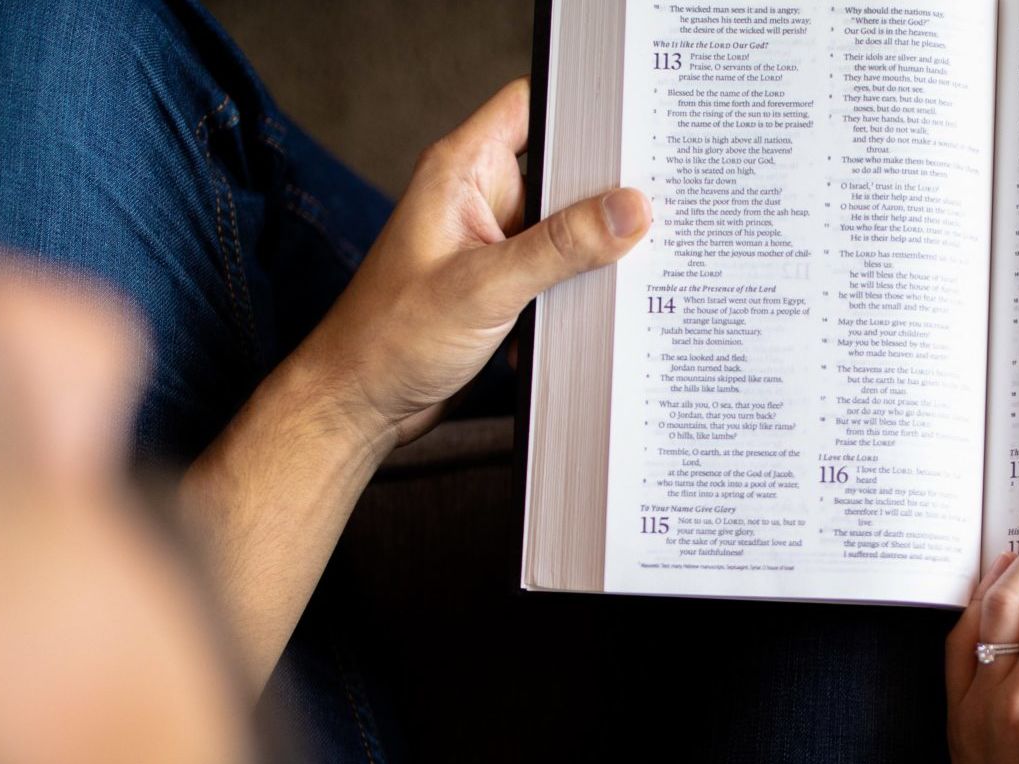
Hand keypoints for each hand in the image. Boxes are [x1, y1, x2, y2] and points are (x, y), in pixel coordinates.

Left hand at [285, 79, 649, 451]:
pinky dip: (578, 285)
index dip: (582, 106)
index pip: (531, 105)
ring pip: (564, 224)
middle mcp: (477, 198)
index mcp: (460, 171)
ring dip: (594, 246)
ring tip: (642, 256)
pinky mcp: (501, 283)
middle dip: (605, 187)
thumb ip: (561, 247)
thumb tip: (630, 210)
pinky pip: (556, 268)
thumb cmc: (391, 338)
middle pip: (561, 169)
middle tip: (659, 200)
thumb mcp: (485, 287)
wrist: (360, 403)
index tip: (636, 120)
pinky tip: (603, 302)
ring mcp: (491, 242)